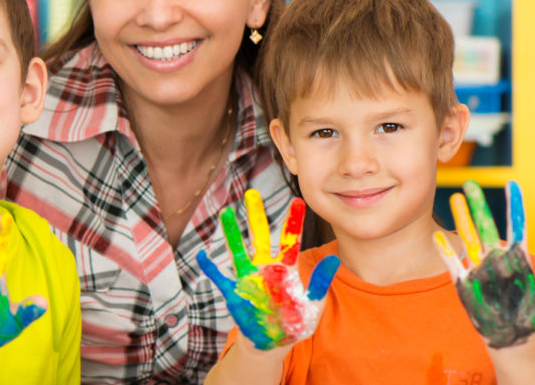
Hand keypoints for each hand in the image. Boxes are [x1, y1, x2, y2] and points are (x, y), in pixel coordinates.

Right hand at [197, 190, 339, 350]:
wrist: (273, 342)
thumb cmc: (295, 321)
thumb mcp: (313, 303)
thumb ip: (321, 281)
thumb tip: (334, 259)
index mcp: (286, 268)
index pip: (290, 240)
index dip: (293, 221)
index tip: (298, 200)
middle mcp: (264, 267)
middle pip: (259, 235)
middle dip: (255, 215)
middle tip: (251, 192)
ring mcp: (247, 278)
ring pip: (237, 251)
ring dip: (230, 234)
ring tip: (225, 213)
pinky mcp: (234, 292)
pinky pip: (219, 278)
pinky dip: (209, 268)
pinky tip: (200, 255)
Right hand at [434, 181, 534, 348]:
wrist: (513, 336)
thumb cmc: (533, 314)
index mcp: (517, 256)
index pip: (516, 223)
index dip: (514, 204)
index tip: (512, 183)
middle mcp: (496, 257)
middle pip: (487, 224)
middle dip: (478, 204)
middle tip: (471, 183)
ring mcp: (479, 268)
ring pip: (469, 238)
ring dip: (462, 220)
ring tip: (455, 199)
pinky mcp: (465, 282)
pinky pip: (453, 263)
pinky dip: (445, 251)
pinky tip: (437, 237)